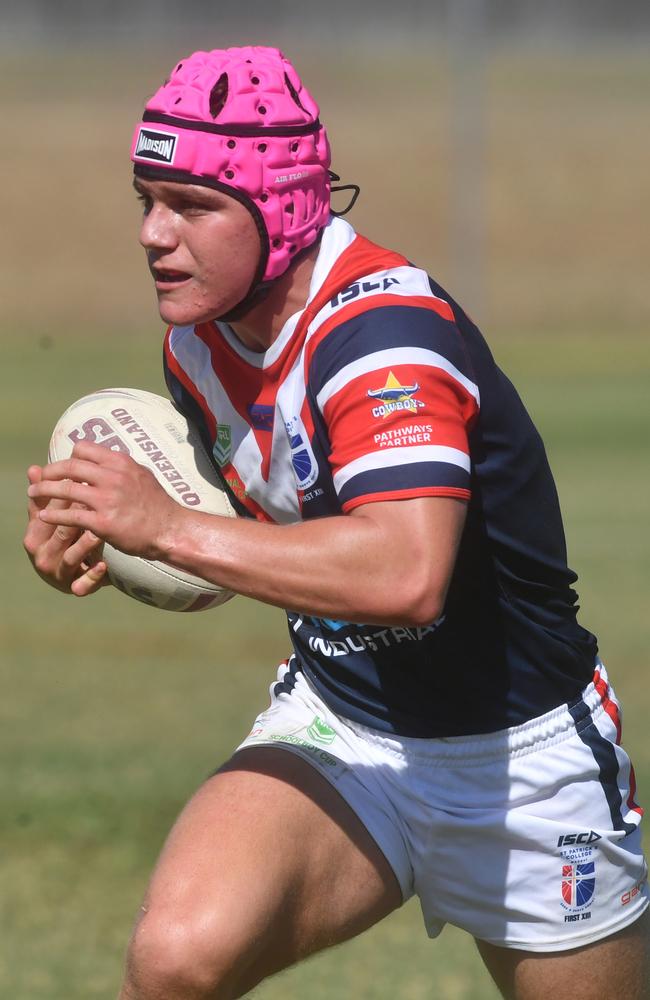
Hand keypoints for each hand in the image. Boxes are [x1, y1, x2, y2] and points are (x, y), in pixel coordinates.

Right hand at [24, 465, 108, 595]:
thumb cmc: (63, 537)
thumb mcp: (53, 517)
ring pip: (72, 556)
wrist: (76, 571)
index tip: (81, 481)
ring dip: (87, 543)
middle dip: (78, 516)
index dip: (63, 497)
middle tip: (97, 501)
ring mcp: (58, 573)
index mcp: (33, 537)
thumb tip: (34, 468)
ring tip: (101, 531)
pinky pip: (82, 583)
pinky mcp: (74, 587)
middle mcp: (42, 556)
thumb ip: (46, 495)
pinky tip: (104, 565)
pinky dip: (93, 574)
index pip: (47, 513)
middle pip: (61, 532)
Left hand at [26, 441, 182, 559]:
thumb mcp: (143, 474)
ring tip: (32, 494)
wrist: (170, 529)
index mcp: (121, 463)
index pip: (83, 449)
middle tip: (39, 477)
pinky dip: (53, 515)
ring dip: (44, 491)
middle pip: (69, 466)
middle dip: (50, 471)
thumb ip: (121, 467)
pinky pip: (70, 516)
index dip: (69, 456)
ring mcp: (107, 500)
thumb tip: (106, 459)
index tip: (63, 466)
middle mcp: (112, 477)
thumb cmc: (158, 504)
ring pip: (65, 489)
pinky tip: (44, 515)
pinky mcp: (103, 523)